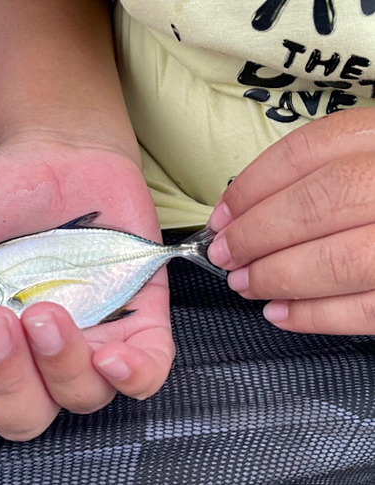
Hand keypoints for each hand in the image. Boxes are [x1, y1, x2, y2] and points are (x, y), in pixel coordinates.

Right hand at [0, 136, 173, 442]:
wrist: (63, 158)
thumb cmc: (0, 192)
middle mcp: (38, 358)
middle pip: (23, 417)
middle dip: (3, 379)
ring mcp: (92, 342)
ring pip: (81, 398)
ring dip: (58, 366)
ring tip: (42, 312)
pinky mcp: (137, 321)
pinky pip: (147, 373)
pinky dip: (134, 376)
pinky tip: (111, 355)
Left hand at [208, 108, 374, 334]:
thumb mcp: (367, 157)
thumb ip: (322, 172)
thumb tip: (242, 212)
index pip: (306, 152)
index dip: (250, 187)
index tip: (220, 216)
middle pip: (316, 205)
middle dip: (256, 236)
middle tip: (223, 257)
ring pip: (340, 261)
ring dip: (277, 278)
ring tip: (244, 286)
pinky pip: (369, 310)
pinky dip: (315, 317)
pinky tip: (279, 315)